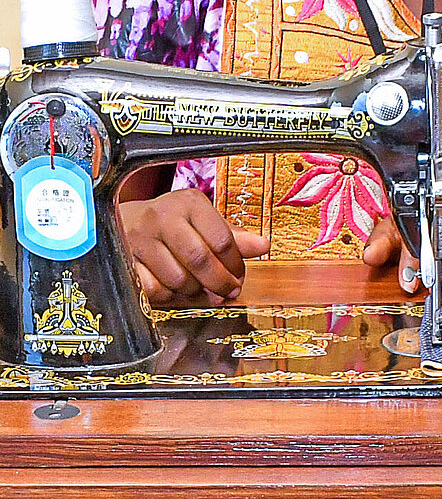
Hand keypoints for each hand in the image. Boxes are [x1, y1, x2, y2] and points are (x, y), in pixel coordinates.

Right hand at [119, 189, 269, 306]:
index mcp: (189, 203)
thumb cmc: (170, 222)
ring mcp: (141, 239)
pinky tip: (175, 289)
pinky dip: (169, 296)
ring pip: (178, 279)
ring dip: (195, 292)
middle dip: (219, 282)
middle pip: (200, 260)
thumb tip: (263, 246)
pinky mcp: (125, 260)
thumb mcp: (202, 221)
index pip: (222, 238)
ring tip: (201, 289)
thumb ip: (232, 236)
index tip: (239, 275)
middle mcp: (164, 217)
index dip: (235, 264)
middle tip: (228, 291)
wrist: (122, 221)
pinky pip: (154, 290)